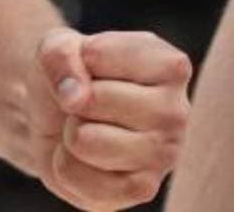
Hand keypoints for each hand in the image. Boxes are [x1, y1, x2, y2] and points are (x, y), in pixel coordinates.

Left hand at [28, 27, 191, 208]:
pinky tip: (87, 157)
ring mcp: (165, 155)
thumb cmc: (71, 74)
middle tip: (88, 104)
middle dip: (73, 100)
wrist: (59, 117)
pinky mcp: (142, 189)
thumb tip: (75, 98)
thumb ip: (60, 55)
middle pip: (93, 100)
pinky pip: (77, 176)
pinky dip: (65, 164)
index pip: (97, 55)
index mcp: (168, 66)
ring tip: (89, 128)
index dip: (76, 58)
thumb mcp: (56, 45)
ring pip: (86, 141)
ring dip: (71, 133)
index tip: (89, 65)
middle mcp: (177, 111)